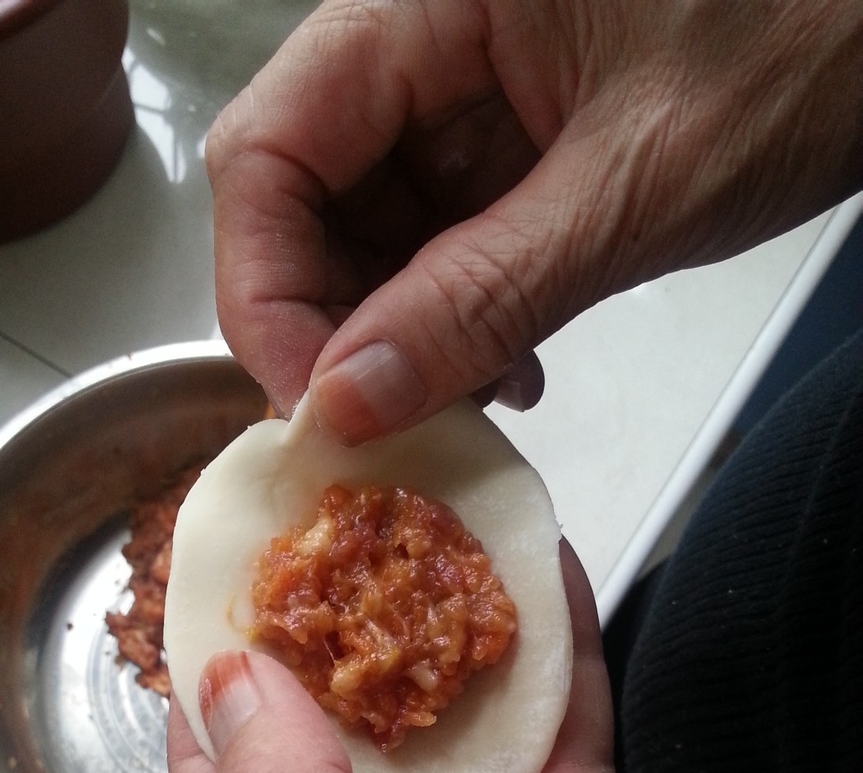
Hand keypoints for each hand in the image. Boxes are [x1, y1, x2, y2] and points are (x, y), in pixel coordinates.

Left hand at [169, 544, 862, 772]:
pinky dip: (558, 674)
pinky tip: (547, 589)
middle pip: (338, 760)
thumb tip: (235, 697)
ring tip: (437, 523)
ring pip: (456, 744)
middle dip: (338, 639)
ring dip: (448, 638)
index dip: (213, 688)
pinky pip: (564, 759)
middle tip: (340, 516)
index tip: (222, 574)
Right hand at [206, 0, 862, 440]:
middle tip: (385, 430)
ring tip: (462, 406)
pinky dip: (454, 320)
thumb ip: (478, 298)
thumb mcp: (631, 190)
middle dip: (333, 328)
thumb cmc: (807, 39)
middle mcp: (421, 39)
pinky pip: (437, 243)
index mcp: (427, 0)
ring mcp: (462, 94)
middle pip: (299, 198)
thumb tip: (346, 400)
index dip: (265, 292)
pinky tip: (508, 365)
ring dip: (397, 338)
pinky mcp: (505, 143)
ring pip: (365, 233)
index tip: (319, 408)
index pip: (268, 150)